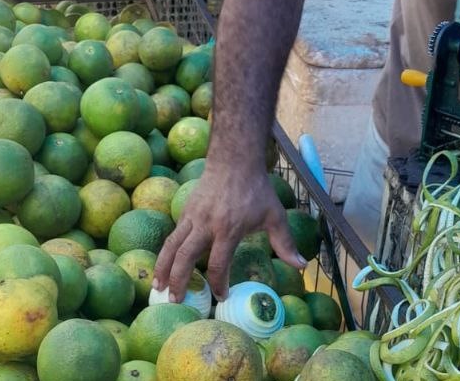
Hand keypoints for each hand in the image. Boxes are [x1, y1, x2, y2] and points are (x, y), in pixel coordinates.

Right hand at [153, 166, 304, 301]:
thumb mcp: (275, 215)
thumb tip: (302, 267)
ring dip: (162, 267)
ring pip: (171, 245)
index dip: (217, 283)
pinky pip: (173, 234)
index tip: (220, 295)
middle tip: (173, 300)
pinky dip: (166, 252)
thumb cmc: (256, 189)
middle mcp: (206, 224)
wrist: (234, 159)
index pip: (217, 263)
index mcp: (228, 229)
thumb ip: (285, 243)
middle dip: (178, 280)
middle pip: (185, 256)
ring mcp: (192, 216)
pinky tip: (164, 265)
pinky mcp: (185, 210)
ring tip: (156, 286)